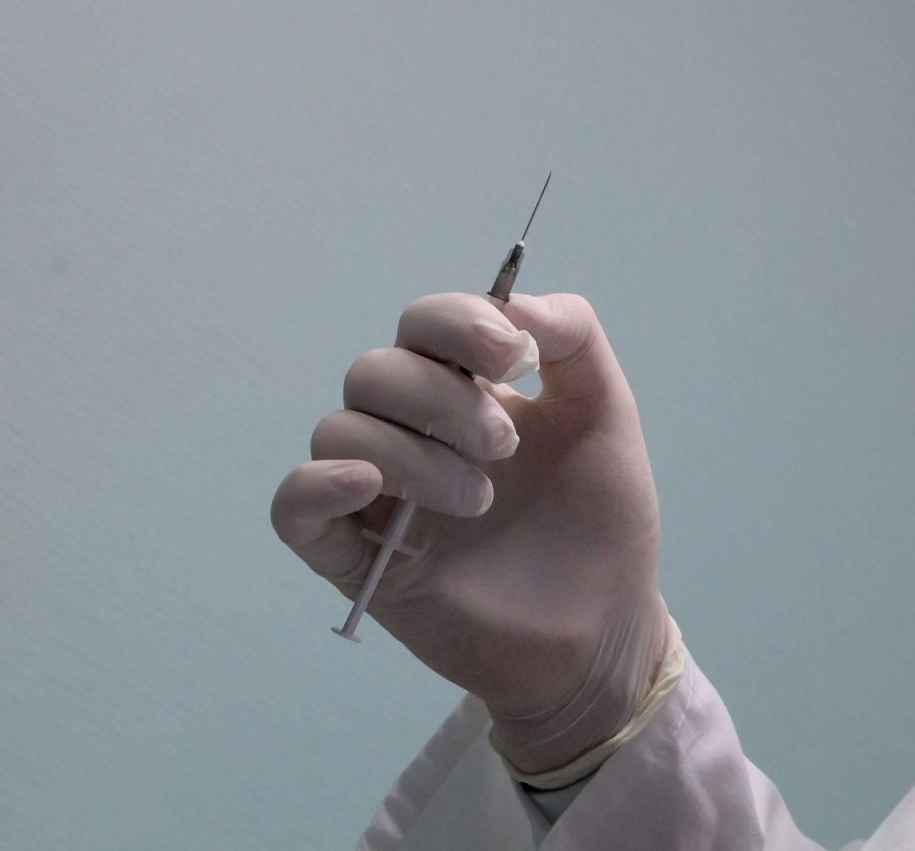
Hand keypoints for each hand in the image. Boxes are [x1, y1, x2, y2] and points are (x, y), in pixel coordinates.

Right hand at [271, 293, 669, 775]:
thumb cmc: (601, 520)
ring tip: (480, 500)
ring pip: (341, 430)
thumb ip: (574, 338)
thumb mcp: (606, 413)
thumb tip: (514, 302)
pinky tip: (366, 486)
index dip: (457, 324)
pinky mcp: (357, 559)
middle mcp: (413, 431)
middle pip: (376, 371)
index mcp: (467, 389)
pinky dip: (317, 485)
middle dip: (443, 399)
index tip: (511, 358)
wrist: (603, 628)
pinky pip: (294, 508)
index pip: (425, 324)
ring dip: (411, 453)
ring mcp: (380, 495)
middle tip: (506, 449)